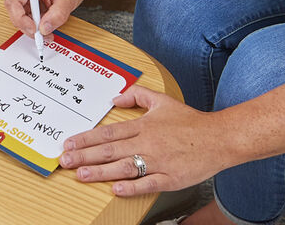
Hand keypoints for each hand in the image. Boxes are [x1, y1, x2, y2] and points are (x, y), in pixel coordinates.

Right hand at [5, 0, 90, 36]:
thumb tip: (44, 29)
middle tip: (43, 35)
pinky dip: (36, 28)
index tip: (34, 29)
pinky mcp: (30, 7)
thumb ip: (56, 15)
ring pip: (20, 21)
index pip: (14, 2)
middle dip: (28, 27)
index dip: (21, 19)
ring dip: (33, 30)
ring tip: (48, 33)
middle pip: (15, 14)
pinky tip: (46, 30)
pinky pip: (28, 21)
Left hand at [60, 86, 229, 195]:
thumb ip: (137, 95)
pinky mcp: (170, 178)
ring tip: (81, 175)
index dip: (87, 138)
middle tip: (66, 161)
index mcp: (144, 125)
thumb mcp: (161, 100)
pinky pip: (147, 184)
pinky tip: (115, 189)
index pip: (109, 132)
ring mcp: (158, 161)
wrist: (218, 138)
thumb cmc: (190, 121)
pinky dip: (131, 187)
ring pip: (123, 167)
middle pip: (110, 150)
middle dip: (85, 156)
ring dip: (100, 172)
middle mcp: (147, 143)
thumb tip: (115, 99)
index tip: (70, 143)